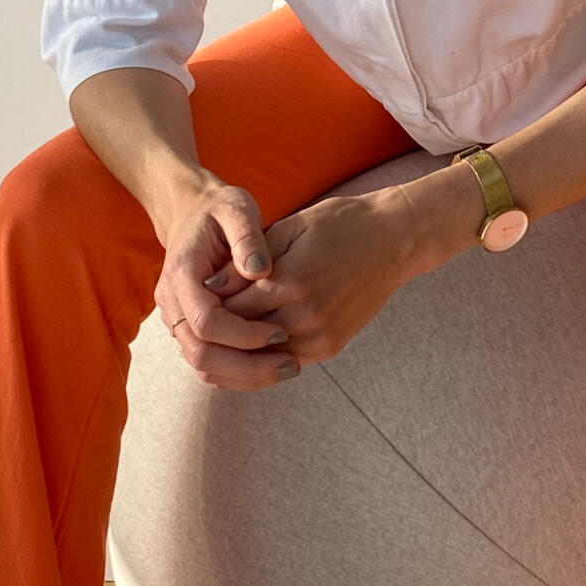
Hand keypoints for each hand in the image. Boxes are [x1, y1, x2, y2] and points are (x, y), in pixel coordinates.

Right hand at [153, 175, 301, 392]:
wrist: (193, 211)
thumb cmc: (219, 209)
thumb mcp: (236, 208)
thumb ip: (247, 237)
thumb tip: (261, 271)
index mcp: (182, 274)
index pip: (206, 322)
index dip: (243, 334)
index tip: (281, 332)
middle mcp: (172, 303)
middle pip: (201, 354)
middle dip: (247, 366)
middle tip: (291, 364)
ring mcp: (177, 319)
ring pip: (203, 365)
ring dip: (246, 375)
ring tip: (289, 368)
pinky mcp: (190, 328)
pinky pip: (210, 362)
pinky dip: (239, 371)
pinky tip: (273, 365)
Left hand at [215, 187, 429, 374]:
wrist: (393, 241)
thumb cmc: (338, 225)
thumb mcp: (288, 230)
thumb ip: (247, 261)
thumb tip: (207, 286)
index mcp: (289, 283)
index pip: (229, 307)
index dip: (207, 304)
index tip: (191, 298)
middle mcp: (304, 316)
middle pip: (240, 336)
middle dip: (217, 330)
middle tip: (194, 323)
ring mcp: (320, 336)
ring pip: (260, 356)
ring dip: (236, 349)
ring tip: (215, 336)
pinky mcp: (330, 347)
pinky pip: (284, 360)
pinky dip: (262, 354)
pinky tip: (246, 344)